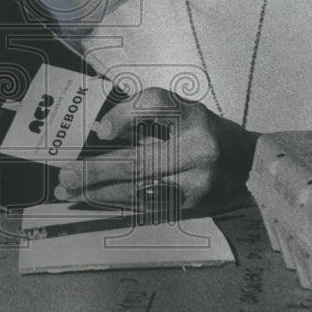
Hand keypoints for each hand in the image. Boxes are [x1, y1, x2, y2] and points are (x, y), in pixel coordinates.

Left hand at [54, 87, 257, 209]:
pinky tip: (96, 200)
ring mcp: (197, 183)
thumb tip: (103, 131)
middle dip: (97, 172)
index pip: (156, 106)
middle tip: (66, 177)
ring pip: (139, 190)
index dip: (126, 116)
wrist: (245, 163)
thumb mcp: (180, 108)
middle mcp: (199, 150)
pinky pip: (148, 205)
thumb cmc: (201, 130)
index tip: (100, 131)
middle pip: (140, 161)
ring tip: (70, 191)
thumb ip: (142, 111)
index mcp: (194, 117)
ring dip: (100, 192)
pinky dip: (118, 202)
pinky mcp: (193, 205)